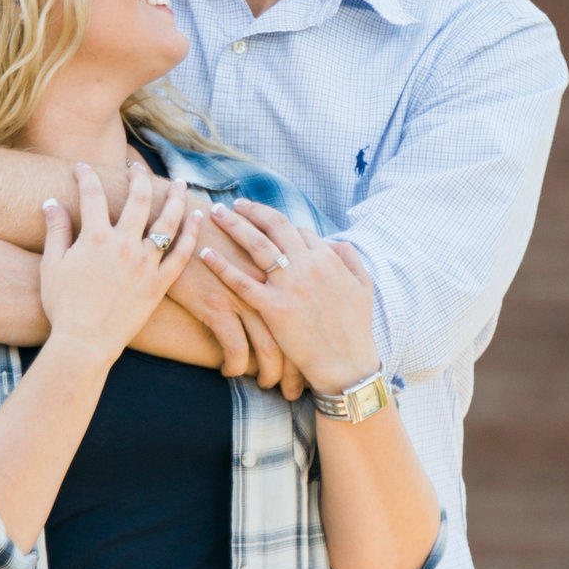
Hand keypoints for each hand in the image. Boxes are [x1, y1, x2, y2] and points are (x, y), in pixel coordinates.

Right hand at [39, 164, 201, 370]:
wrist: (84, 342)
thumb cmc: (63, 306)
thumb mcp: (52, 264)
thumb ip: (56, 230)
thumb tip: (50, 202)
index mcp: (94, 237)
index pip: (92, 194)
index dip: (86, 176)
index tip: (82, 168)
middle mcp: (124, 244)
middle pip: (138, 199)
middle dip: (138, 177)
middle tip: (137, 167)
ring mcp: (145, 264)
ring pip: (167, 221)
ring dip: (175, 198)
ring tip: (180, 183)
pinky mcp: (159, 284)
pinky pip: (181, 255)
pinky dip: (191, 234)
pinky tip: (197, 218)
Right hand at [164, 246, 303, 394]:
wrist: (174, 224)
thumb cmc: (210, 233)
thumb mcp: (249, 246)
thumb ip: (269, 268)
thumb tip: (279, 292)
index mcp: (280, 271)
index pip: (308, 316)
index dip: (311, 346)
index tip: (310, 366)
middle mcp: (268, 286)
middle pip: (294, 338)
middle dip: (297, 371)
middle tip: (295, 391)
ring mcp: (243, 296)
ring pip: (268, 350)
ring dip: (269, 375)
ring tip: (267, 386)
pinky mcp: (216, 306)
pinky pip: (235, 349)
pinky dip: (235, 366)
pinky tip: (230, 372)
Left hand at [204, 201, 381, 398]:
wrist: (347, 364)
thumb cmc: (356, 329)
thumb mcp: (363, 286)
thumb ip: (349, 257)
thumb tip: (331, 242)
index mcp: (327, 258)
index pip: (298, 230)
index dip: (278, 224)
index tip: (263, 220)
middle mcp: (307, 265)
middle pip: (275, 226)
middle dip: (252, 211)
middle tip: (234, 204)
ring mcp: (289, 286)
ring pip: (257, 245)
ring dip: (234, 225)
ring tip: (216, 214)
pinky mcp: (273, 308)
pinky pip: (241, 282)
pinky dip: (221, 265)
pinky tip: (205, 252)